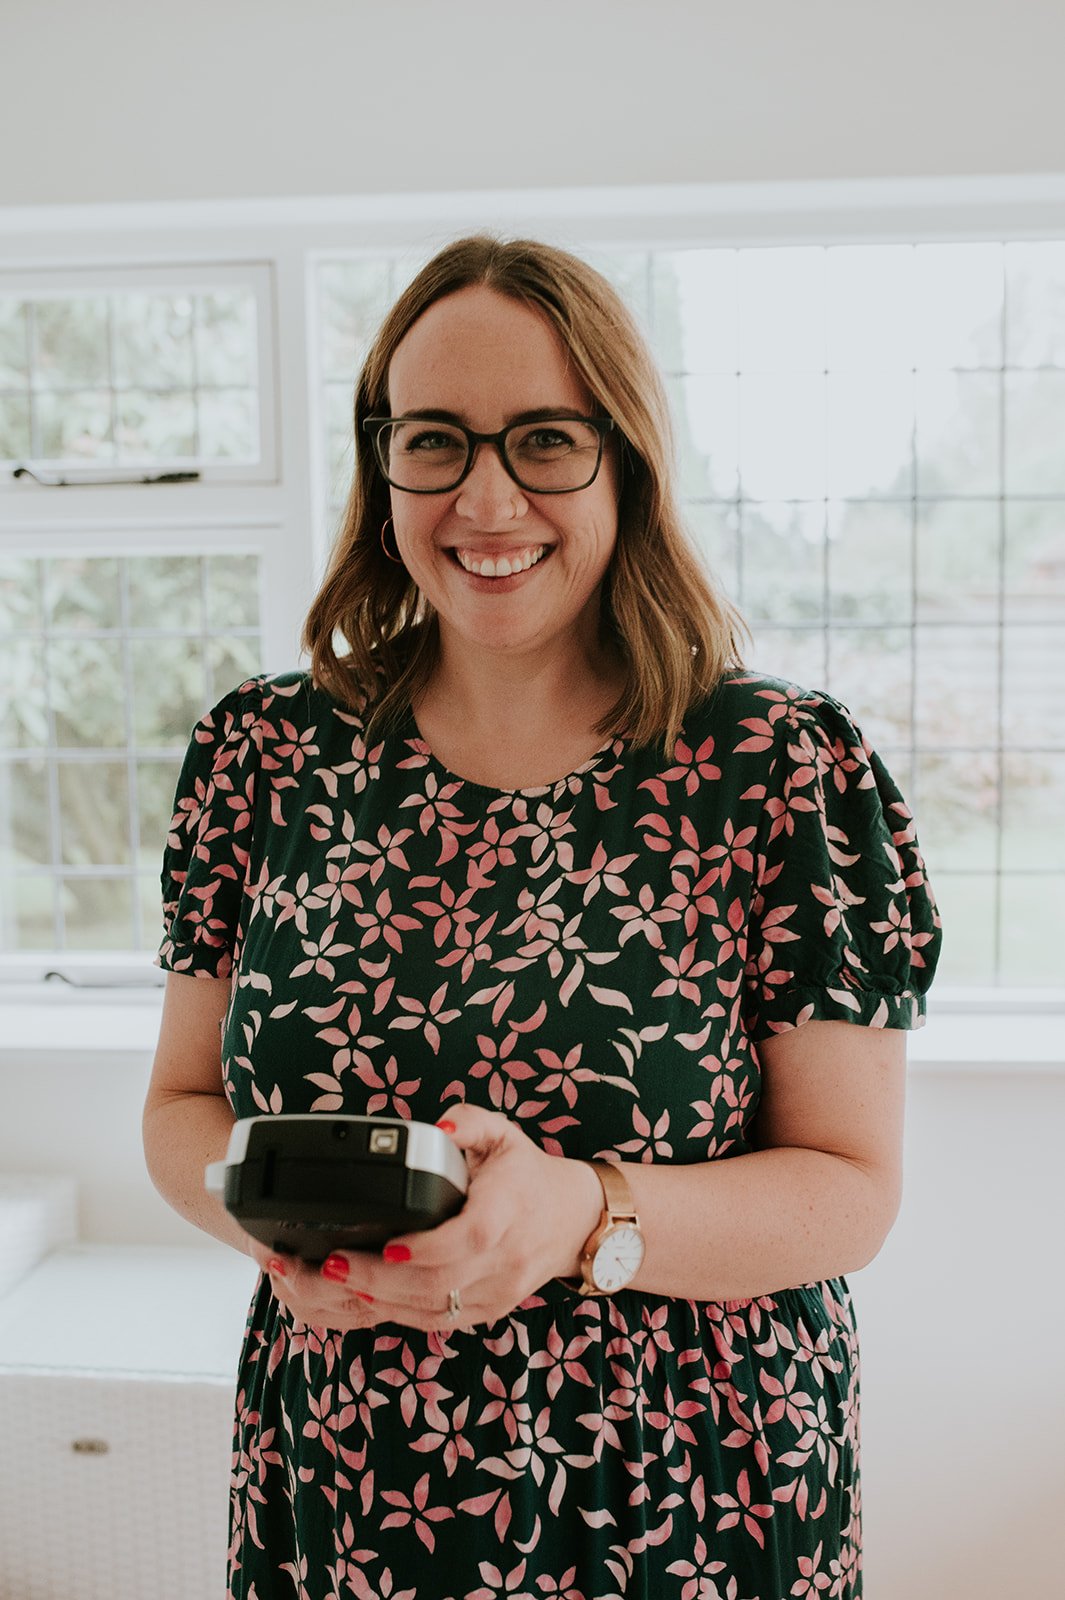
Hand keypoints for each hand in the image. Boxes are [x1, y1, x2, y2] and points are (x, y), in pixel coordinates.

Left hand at [247, 1107, 601, 1334]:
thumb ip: (468, 1122)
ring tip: (338, 1281)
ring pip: (436, 1309)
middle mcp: (507, 1256)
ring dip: (382, 1301)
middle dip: (380, 1279)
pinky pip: (442, 1321)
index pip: (468, 1237)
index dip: (424, 1247)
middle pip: (440, 1282)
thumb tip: (438, 1125)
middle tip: (334, 1263)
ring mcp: (500, 1289)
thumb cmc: (529, 1175)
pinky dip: (401, 1314)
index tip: (386, 1243)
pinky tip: (369, 1300)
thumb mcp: (504, 1134)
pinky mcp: (490, 1309)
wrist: (574, 1220)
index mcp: (509, 1209)